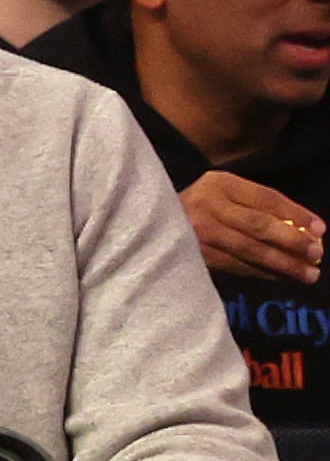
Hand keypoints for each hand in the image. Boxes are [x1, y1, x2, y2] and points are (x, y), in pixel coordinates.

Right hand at [182, 170, 323, 284]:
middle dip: (292, 241)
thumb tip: (302, 228)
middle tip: (316, 253)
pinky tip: (279, 277)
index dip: (296, 214)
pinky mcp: (194, 255)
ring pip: (249, 250)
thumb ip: (254, 205)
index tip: (320, 230)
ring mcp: (198, 231)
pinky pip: (235, 265)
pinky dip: (261, 273)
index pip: (266, 198)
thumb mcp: (223, 194)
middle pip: (259, 225)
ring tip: (306, 273)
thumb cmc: (199, 207)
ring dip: (282, 263)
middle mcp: (208, 205)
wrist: (148, 222)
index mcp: (220, 183)